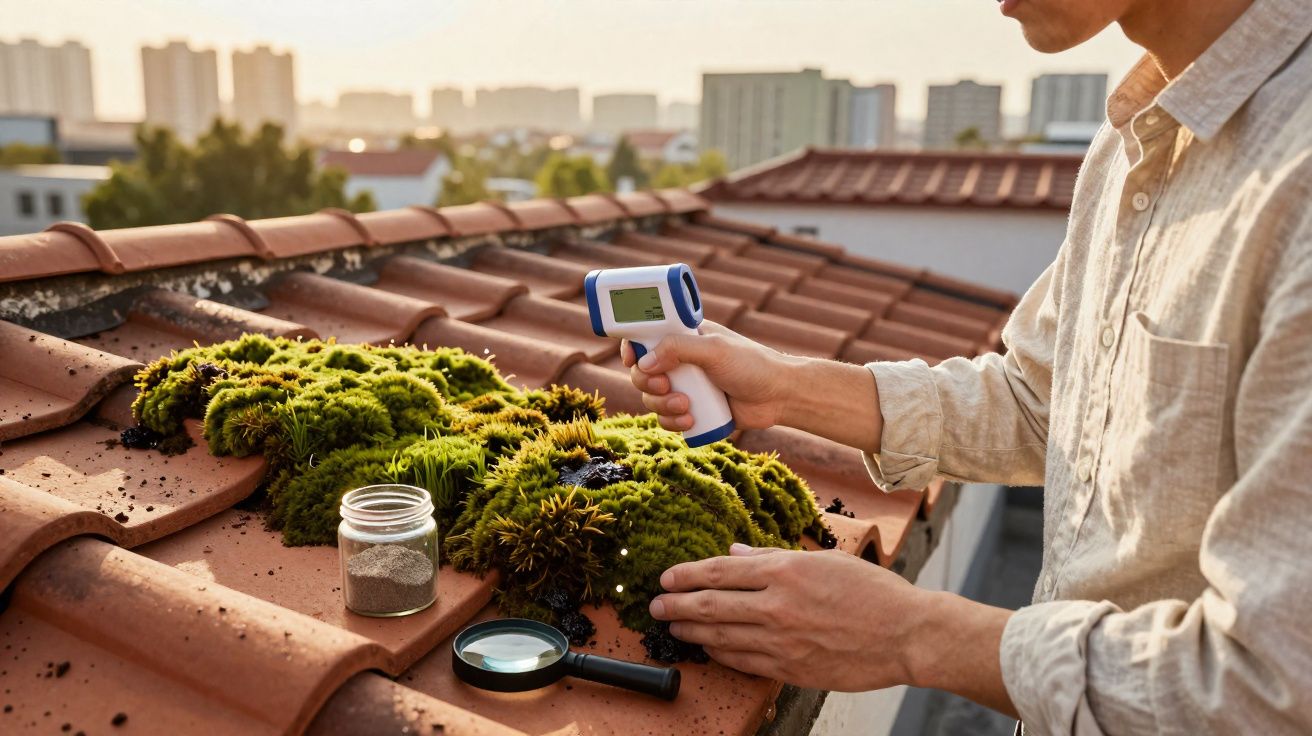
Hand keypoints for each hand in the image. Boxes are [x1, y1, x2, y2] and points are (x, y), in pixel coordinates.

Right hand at [622, 321, 799, 432]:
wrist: (779, 397)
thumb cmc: (752, 365)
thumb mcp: (714, 350)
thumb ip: (678, 349)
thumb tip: (644, 363)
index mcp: (685, 337)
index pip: (646, 337)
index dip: (633, 348)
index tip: (632, 360)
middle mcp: (681, 361)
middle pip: (643, 372)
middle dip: (647, 383)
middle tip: (665, 386)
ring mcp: (686, 386)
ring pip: (652, 398)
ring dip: (660, 405)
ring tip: (685, 407)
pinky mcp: (692, 411)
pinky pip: (667, 418)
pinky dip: (671, 422)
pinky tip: (689, 422)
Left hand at [648, 544, 929, 691]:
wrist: (907, 635)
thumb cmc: (872, 592)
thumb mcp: (824, 561)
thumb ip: (775, 557)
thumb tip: (736, 553)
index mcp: (786, 571)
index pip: (720, 571)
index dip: (686, 574)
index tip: (666, 577)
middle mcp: (777, 606)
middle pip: (711, 605)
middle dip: (676, 605)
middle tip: (654, 606)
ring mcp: (782, 641)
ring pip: (721, 636)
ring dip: (691, 631)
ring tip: (674, 627)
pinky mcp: (790, 669)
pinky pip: (743, 662)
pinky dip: (720, 654)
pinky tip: (708, 648)